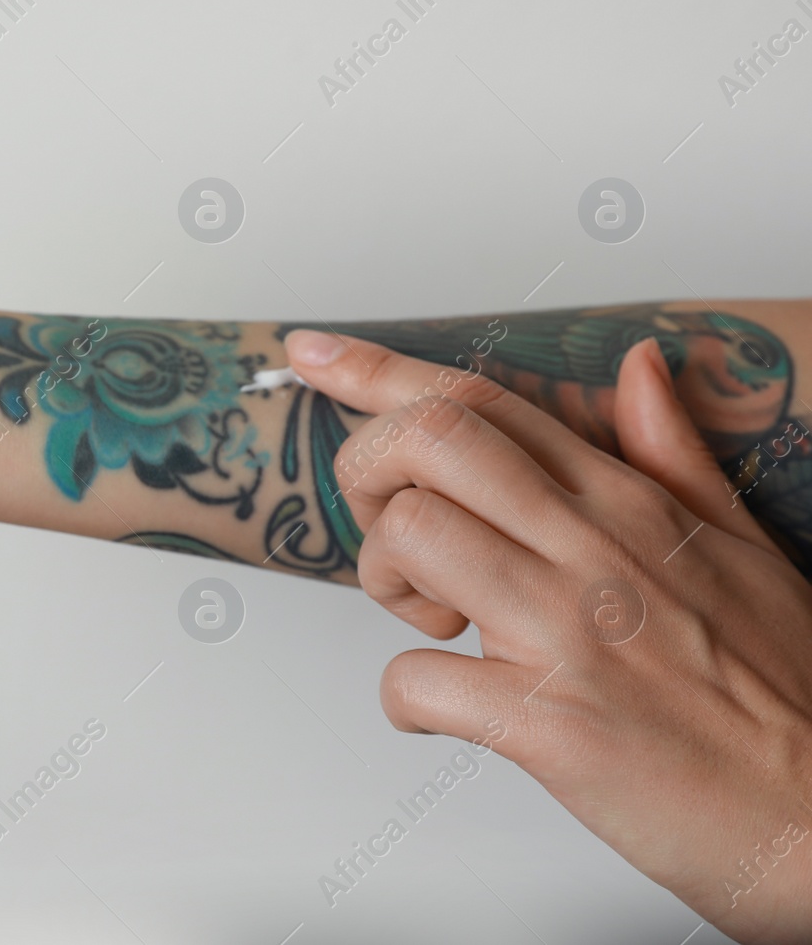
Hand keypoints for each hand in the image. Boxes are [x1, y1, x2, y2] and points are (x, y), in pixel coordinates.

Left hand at [284, 328, 811, 941]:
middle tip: (389, 524)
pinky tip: (444, 710)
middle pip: (427, 440)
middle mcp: (590, 549)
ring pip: (408, 537)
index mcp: (626, 504)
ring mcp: (566, 632)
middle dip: (367, 465)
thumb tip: (638, 366)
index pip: (481, 400)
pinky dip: (404, 700)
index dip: (377, 369)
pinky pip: (415, 682)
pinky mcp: (547, 722)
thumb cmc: (784, 695)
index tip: (311, 355)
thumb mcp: (744, 550)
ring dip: (386, 579)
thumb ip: (674, 456)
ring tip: (435, 621)